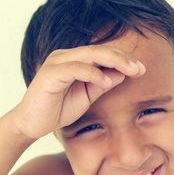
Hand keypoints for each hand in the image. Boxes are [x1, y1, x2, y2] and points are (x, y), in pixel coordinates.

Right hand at [11, 45, 145, 138]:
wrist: (31, 124)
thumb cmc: (58, 109)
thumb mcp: (87, 96)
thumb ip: (102, 84)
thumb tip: (122, 74)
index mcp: (74, 60)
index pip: (103, 54)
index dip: (123, 60)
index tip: (141, 70)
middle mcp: (65, 56)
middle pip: (99, 50)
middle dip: (123, 58)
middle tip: (140, 68)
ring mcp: (56, 63)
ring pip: (89, 55)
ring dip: (113, 61)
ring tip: (131, 70)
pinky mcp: (49, 74)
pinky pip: (75, 69)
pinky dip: (92, 73)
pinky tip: (106, 81)